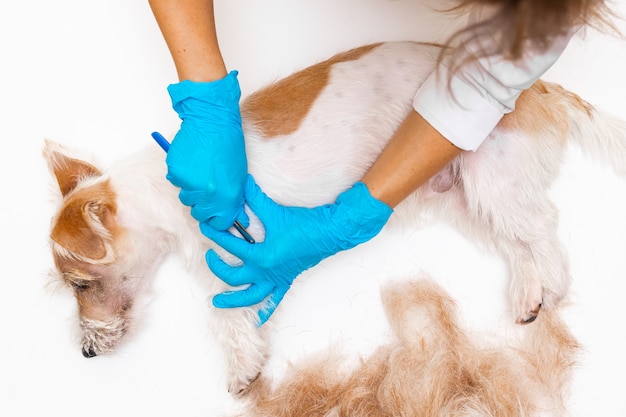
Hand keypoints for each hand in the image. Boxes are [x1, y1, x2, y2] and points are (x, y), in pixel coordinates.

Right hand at [166, 71, 247, 229]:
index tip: (216, 216)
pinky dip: (182, 174)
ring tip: (200, 169)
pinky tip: (191, 161)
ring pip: (186, 197)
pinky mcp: (176, 172)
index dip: (218, 220)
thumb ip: (235, 199)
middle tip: (206, 189)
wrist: (212, 120)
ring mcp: (190, 183)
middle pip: (199, 213)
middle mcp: (208, 193)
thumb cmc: (229, 144)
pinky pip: (176, 181)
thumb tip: (237, 218)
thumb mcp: (239, 176)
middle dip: (203, 206)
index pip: (220, 223)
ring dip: (192, 189)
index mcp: (227, 195)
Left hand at [200, 175, 392, 324]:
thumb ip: (255, 198)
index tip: (206, 227)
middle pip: (234, 276)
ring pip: (250, 296)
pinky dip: (265, 311)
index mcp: (262, 255)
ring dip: (232, 301)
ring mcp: (277, 278)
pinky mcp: (286, 280)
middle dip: (217, 268)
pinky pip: (274, 300)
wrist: (330, 232)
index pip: (231, 246)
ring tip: (216, 302)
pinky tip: (256, 321)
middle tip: (209, 257)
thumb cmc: (304, 223)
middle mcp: (267, 271)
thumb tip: (241, 182)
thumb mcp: (275, 210)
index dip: (216, 235)